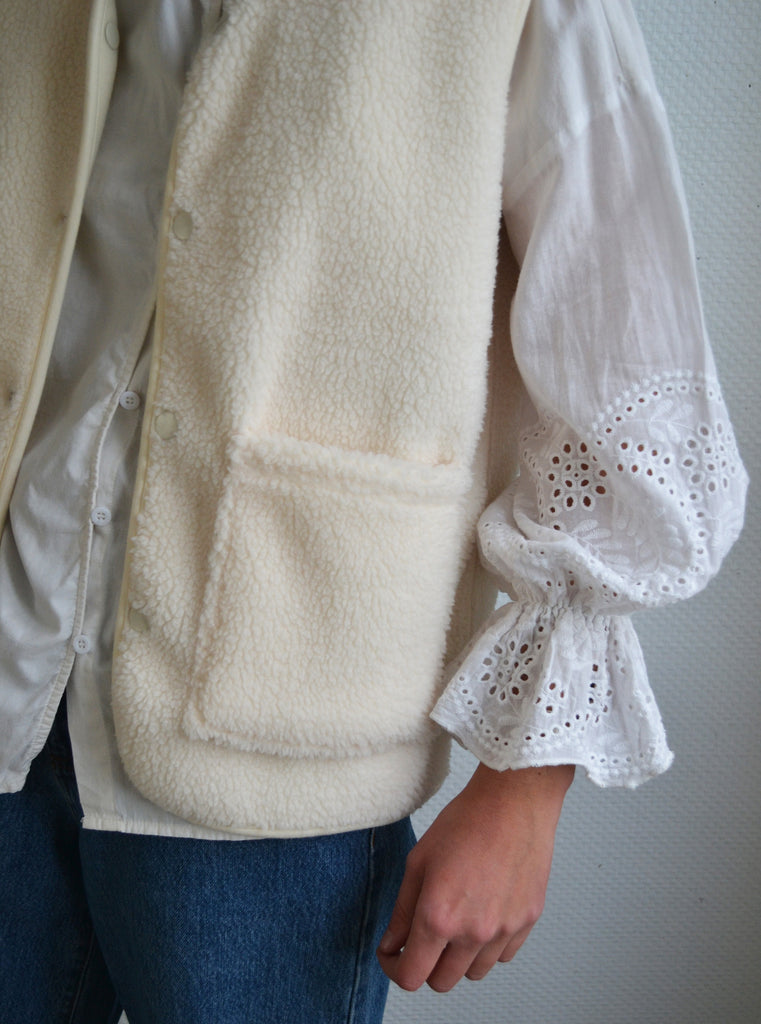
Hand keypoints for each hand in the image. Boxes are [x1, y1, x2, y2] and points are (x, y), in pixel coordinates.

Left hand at [376, 761, 573, 991]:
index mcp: (439, 917)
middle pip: (442, 982)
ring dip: (458, 958)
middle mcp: (473, 932)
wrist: (514, 801)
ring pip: (473, 973)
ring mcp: (504, 930)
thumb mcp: (419, 860)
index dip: (394, 968)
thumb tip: (392, 943)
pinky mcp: (527, 922)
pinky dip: (488, 946)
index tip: (393, 954)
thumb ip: (402, 910)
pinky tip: (482, 915)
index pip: (411, 977)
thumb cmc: (467, 821)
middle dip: (425, 964)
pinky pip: (502, 955)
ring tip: (455, 921)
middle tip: (421, 937)